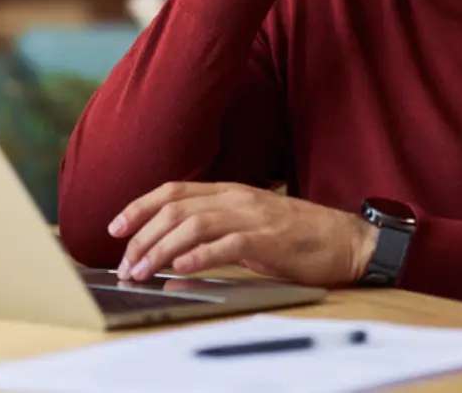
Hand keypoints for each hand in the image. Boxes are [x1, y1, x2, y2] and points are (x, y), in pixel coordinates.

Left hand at [107, 181, 377, 287]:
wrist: (347, 240)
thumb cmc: (298, 236)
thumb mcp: (250, 223)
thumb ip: (217, 227)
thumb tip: (175, 248)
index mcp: (230, 191)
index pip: (173, 190)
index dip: (140, 206)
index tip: (114, 227)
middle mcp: (236, 198)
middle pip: (175, 208)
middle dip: (142, 235)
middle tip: (125, 262)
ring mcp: (253, 216)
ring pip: (194, 225)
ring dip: (162, 249)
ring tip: (142, 270)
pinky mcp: (270, 239)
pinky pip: (228, 244)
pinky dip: (201, 256)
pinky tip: (182, 269)